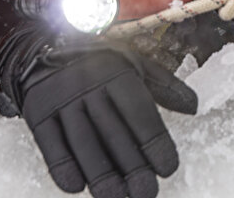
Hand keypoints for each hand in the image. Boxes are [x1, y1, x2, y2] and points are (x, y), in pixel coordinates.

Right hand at [0, 30, 196, 197]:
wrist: (44, 49)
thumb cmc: (98, 62)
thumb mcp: (133, 63)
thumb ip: (164, 86)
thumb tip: (194, 107)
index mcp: (116, 74)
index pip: (140, 112)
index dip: (155, 142)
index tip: (168, 168)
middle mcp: (89, 87)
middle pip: (113, 133)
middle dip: (133, 168)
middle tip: (147, 194)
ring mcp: (62, 102)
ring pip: (83, 144)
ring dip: (101, 176)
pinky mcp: (39, 116)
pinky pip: (51, 146)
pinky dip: (63, 168)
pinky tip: (77, 187)